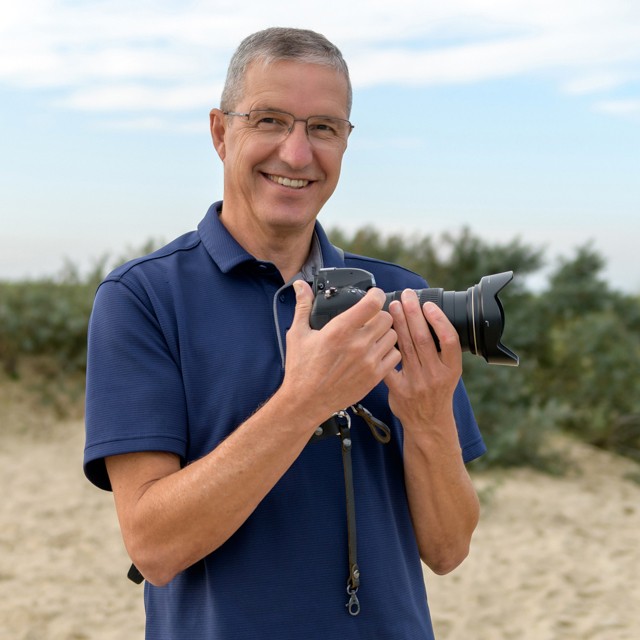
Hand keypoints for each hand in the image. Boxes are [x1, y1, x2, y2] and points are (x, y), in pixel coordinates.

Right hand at [282, 280, 400, 423]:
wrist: (306, 402)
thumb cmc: (301, 370)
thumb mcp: (298, 334)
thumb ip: (303, 306)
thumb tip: (301, 286)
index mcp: (340, 330)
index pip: (372, 303)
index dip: (376, 294)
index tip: (372, 295)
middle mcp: (358, 344)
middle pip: (386, 317)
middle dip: (378, 314)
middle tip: (369, 319)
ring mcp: (369, 361)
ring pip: (393, 335)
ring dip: (385, 332)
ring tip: (372, 336)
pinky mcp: (374, 376)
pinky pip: (395, 355)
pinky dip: (388, 351)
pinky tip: (375, 352)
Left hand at [384, 290, 461, 428]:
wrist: (428, 424)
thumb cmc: (437, 393)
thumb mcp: (448, 373)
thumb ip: (440, 351)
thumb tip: (427, 318)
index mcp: (451, 369)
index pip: (448, 340)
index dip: (438, 320)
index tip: (428, 304)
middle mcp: (436, 375)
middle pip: (423, 339)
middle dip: (413, 313)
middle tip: (406, 296)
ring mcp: (417, 383)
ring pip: (406, 347)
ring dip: (398, 324)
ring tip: (393, 307)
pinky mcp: (400, 390)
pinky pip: (390, 364)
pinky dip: (385, 348)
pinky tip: (380, 332)